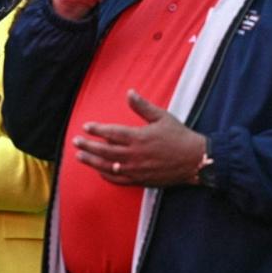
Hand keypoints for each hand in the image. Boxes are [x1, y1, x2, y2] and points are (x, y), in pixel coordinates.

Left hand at [70, 90, 206, 187]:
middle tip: (75, 141)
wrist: (196, 160)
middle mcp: (134, 154)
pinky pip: (119, 180)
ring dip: (92, 161)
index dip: (97, 130)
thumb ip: (142, 106)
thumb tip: (129, 92)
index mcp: (139, 137)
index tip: (86, 127)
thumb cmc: (180, 136)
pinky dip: (107, 175)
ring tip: (79, 156)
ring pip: (108, 166)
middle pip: (104, 151)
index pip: (111, 133)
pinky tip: (99, 171)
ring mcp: (136, 169)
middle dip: (88, 146)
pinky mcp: (141, 180)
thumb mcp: (162, 117)